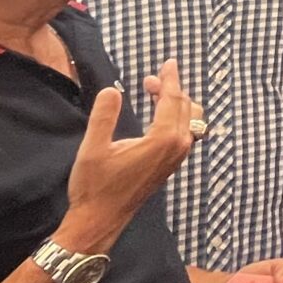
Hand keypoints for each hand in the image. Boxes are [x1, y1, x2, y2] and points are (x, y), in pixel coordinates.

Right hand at [60, 60, 200, 251]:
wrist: (100, 220)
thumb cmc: (95, 186)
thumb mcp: (93, 148)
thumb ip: (103, 116)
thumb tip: (111, 90)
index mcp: (163, 140)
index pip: (173, 99)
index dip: (171, 78)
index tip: (169, 62)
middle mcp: (177, 148)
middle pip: (185, 106)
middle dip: (171, 88)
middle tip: (149, 80)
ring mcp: (177, 158)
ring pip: (189, 120)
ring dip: (175, 102)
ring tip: (152, 92)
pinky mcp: (171, 165)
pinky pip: (185, 132)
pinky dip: (176, 116)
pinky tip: (158, 114)